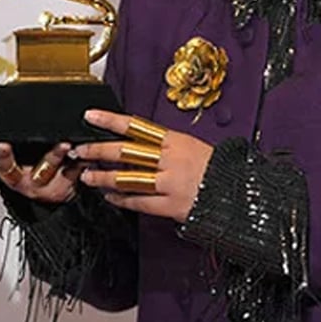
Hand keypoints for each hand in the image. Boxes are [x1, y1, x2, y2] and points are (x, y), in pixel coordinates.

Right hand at [0, 91, 77, 203]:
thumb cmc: (30, 159)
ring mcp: (36, 183)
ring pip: (43, 171)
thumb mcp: (9, 139)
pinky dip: (77, 163)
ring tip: (63, 143)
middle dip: (4, 156)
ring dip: (53, 156)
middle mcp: (16, 175)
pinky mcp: (59, 187)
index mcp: (1, 162)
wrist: (57, 188)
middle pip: (4, 168)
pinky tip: (83, 153)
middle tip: (3, 144)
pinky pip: (70, 174)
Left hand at [72, 110, 213, 222]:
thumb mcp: (193, 147)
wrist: (240, 193)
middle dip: (99, 151)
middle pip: (126, 152)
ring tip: (88, 177)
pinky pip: (140, 202)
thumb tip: (137, 142)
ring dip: (104, 178)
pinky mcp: (172, 206)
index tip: (90, 116)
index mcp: (176, 141)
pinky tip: (110, 198)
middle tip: (81, 150)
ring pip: (128, 178)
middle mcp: (171, 159)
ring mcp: (170, 183)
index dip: (111, 120)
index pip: (136, 126)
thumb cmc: (219, 169)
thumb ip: (166, 146)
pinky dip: (122, 200)